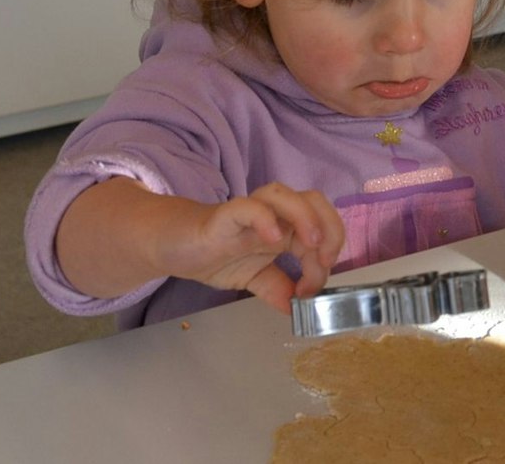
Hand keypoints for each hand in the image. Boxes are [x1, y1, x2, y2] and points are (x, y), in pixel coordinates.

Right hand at [154, 182, 345, 312]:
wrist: (174, 247)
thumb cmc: (216, 255)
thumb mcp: (254, 279)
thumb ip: (277, 289)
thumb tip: (297, 310)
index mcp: (286, 228)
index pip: (322, 230)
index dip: (325, 259)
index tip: (310, 291)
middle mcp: (273, 214)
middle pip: (315, 201)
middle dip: (331, 227)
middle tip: (323, 260)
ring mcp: (250, 212)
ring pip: (286, 195)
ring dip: (306, 217)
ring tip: (311, 244)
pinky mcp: (224, 215)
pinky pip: (249, 206)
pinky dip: (265, 218)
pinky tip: (273, 238)